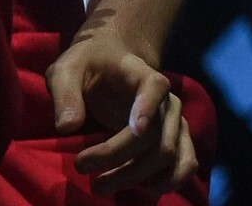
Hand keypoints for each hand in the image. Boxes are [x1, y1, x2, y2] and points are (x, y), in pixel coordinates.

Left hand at [46, 34, 198, 197]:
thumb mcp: (66, 70)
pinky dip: (167, 181)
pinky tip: (140, 188)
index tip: (135, 129)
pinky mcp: (177, 140)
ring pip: (168, 155)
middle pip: (155, 134)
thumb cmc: (88, 66)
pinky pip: (186, 163)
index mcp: (140, 73)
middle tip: (81, 167)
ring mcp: (175, 121)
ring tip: (100, 186)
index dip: (149, 107)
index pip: (154, 86)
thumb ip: (65, 93)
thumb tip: (67, 127)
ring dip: (136, 177)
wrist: (110, 63)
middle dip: (119, 158)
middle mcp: (166, 99)